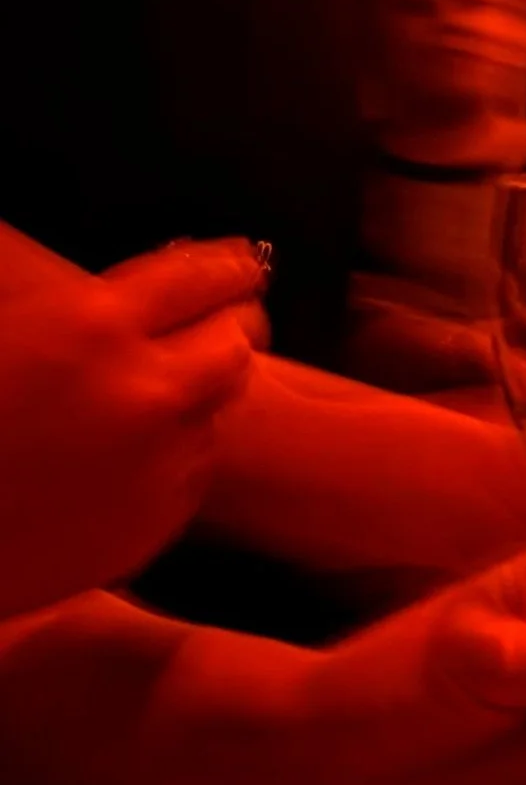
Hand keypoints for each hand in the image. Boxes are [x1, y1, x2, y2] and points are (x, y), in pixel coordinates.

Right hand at [0, 229, 264, 616]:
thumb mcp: (12, 336)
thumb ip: (86, 313)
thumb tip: (141, 300)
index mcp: (91, 326)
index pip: (201, 276)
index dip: (229, 269)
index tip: (244, 268)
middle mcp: (145, 390)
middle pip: (234, 344)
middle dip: (228, 333)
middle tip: (219, 331)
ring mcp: (162, 458)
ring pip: (217, 411)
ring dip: (195, 400)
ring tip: (143, 407)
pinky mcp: (162, 516)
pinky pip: (192, 470)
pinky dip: (172, 458)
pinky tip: (123, 460)